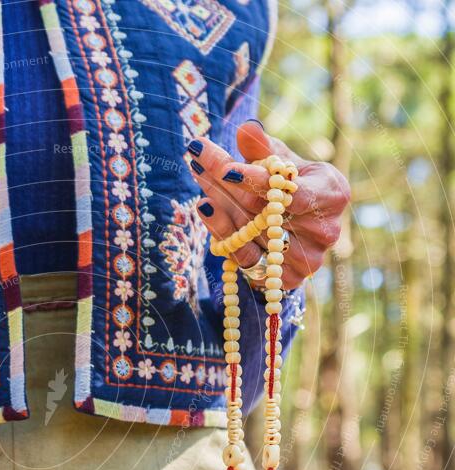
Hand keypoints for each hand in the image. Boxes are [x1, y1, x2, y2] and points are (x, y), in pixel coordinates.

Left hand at [187, 120, 350, 287]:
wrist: (297, 229)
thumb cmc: (290, 186)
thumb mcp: (280, 162)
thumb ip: (264, 147)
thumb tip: (247, 129)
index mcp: (333, 193)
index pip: (290, 190)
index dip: (255, 178)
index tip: (223, 166)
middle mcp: (326, 230)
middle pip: (264, 210)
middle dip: (226, 183)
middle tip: (198, 161)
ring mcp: (307, 259)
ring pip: (251, 234)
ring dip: (219, 208)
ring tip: (198, 182)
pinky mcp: (286, 279)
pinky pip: (246, 258)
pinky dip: (222, 233)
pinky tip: (205, 209)